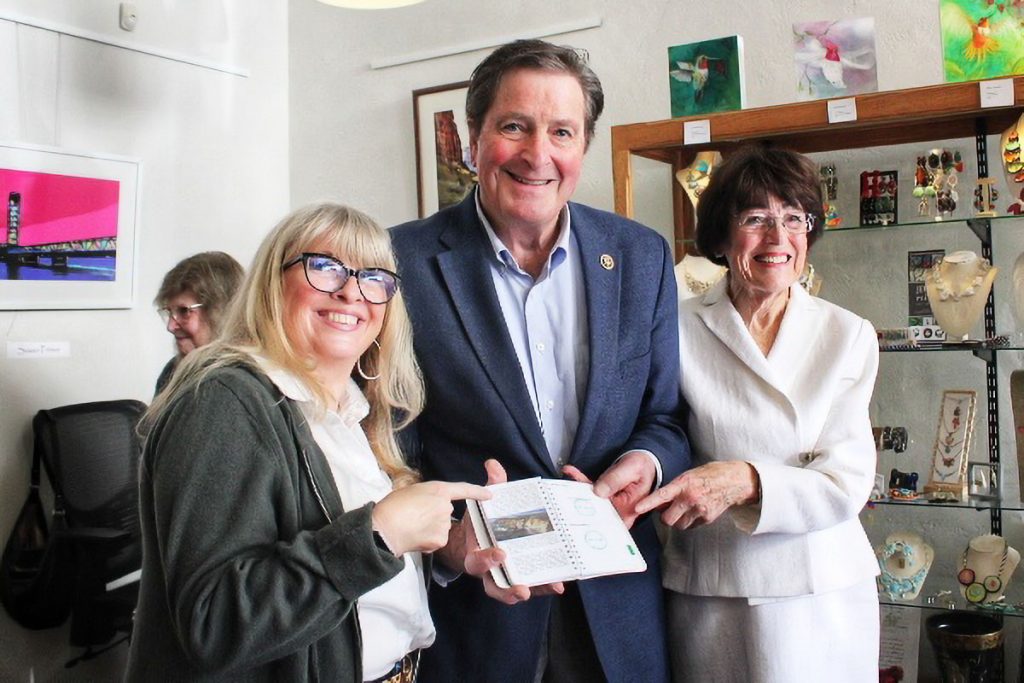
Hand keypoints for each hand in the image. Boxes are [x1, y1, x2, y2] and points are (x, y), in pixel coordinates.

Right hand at [372, 480, 489, 555]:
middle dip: (433, 516)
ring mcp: (444, 523)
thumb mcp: (411, 491)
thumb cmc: (391, 507)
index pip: (462, 489)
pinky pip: (436, 541)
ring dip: (430, 529)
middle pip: (445, 512)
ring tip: (411, 527)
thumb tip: (428, 505)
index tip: (489, 494)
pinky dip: (428, 541)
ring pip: (441, 528)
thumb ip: (426, 496)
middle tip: (414, 517)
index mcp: (438, 489)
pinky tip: (415, 538)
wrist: (384, 527)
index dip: (477, 491)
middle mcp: (445, 505)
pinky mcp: (441, 539)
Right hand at [444, 459, 564, 604]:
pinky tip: (560, 583)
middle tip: (522, 589)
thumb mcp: (484, 504)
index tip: (500, 553)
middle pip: (495, 587)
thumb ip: (491, 486)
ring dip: (535, 590)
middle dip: (508, 591)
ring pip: (516, 591)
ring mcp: (506, 576)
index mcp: (476, 554)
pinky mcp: (521, 577)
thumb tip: (493, 464)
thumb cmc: (481, 522)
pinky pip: (532, 585)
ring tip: (553, 586)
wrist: (478, 538)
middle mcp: (489, 571)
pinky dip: (545, 585)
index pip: (476, 562)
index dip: (486, 560)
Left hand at [564, 451, 655, 528]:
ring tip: (569, 475)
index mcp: (630, 509)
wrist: (643, 460)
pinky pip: (590, 490)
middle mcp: (619, 509)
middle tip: (569, 493)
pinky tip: (572, 471)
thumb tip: (599, 491)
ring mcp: (610, 502)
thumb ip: (616, 479)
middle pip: (598, 513)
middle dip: (581, 503)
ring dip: (578, 488)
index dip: (597, 525)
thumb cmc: (643, 466)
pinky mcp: (604, 494)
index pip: (613, 525)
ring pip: (591, 500)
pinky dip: (580, 480)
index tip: (583, 517)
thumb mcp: (632, 469)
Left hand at [634, 461, 758, 529]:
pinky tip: (695, 510)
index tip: (637, 508)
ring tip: (685, 508)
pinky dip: (690, 521)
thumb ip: (673, 488)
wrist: (734, 481)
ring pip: (679, 525)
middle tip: (668, 510)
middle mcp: (691, 498)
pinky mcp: (707, 518)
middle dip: (665, 517)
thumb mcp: (688, 475)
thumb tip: (659, 502)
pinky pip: (691, 526)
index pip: (662, 495)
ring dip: (678, 520)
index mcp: (684, 483)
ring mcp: (700, 509)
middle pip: (667, 519)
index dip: (648, 503)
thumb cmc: (709, 475)